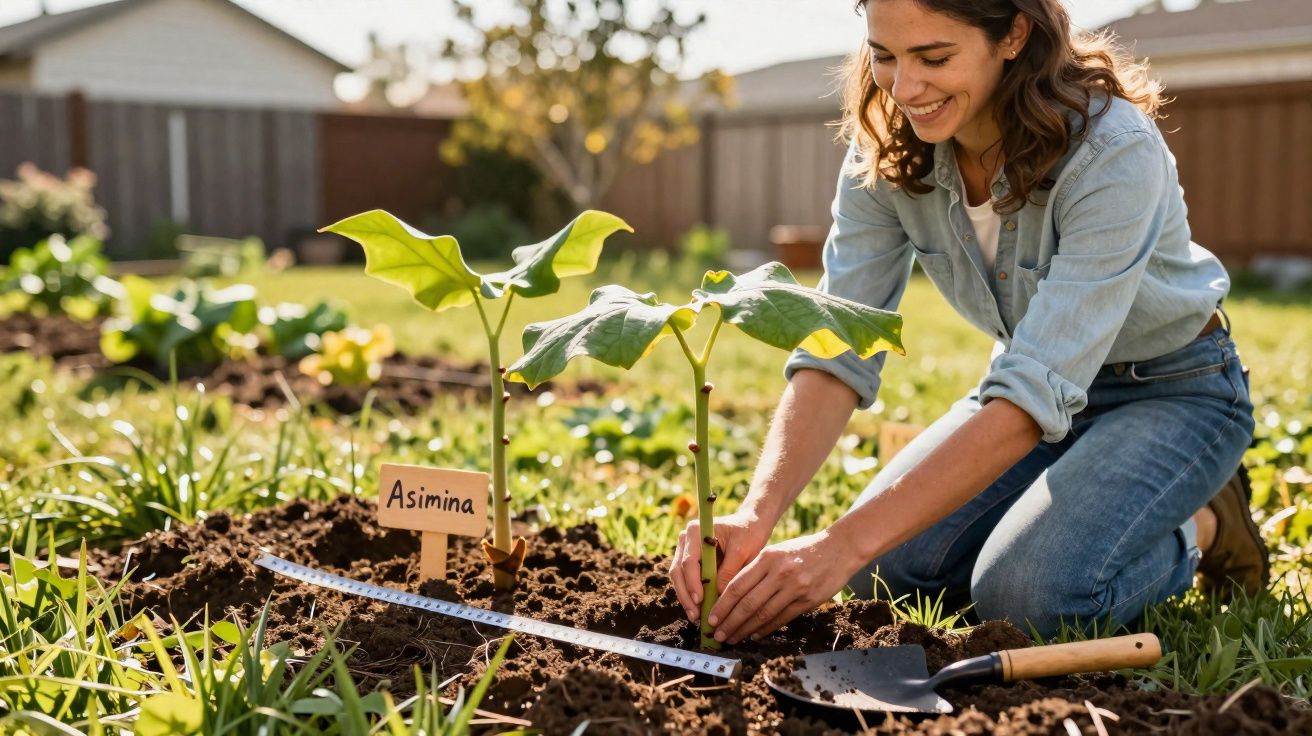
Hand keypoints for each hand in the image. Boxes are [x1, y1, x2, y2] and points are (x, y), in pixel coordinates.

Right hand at [669, 510, 770, 622]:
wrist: (751, 524)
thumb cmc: (748, 534)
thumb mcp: (742, 550)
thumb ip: (729, 571)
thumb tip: (717, 594)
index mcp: (696, 532)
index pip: (688, 561)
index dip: (692, 583)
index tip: (700, 600)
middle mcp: (686, 540)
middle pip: (678, 571)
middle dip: (686, 595)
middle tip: (696, 616)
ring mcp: (686, 550)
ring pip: (679, 578)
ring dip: (686, 599)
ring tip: (696, 618)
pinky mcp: (691, 562)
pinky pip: (686, 581)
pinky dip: (691, 596)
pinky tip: (699, 611)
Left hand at [706, 529, 862, 644]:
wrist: (839, 548)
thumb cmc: (803, 550)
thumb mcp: (776, 552)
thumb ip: (756, 570)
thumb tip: (732, 595)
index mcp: (767, 558)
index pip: (737, 585)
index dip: (722, 605)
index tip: (711, 618)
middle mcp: (779, 573)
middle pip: (747, 603)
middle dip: (729, 622)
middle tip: (717, 635)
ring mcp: (794, 588)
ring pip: (762, 614)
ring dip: (744, 630)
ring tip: (732, 638)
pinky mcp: (807, 600)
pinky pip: (781, 618)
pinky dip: (765, 629)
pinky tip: (754, 635)